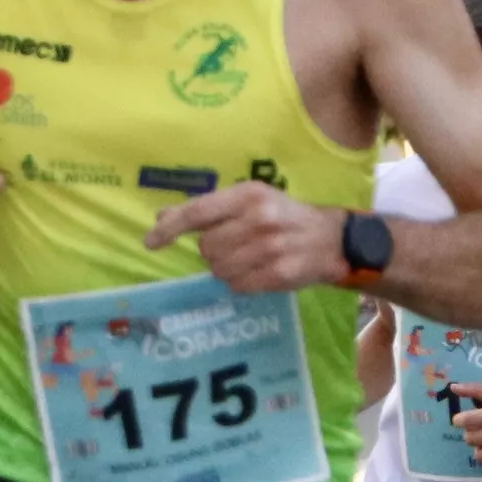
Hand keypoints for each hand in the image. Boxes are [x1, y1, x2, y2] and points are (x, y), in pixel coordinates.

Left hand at [143, 180, 336, 295]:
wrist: (332, 239)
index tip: (150, 242)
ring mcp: (270, 249)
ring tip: (248, 259)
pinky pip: (237, 286)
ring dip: (226, 269)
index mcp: (248, 195)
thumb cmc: (283, 216)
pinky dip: (240, 283)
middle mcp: (258, 219)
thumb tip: (162, 218)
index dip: (170, 229)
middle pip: (206, 247)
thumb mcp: (248, 202)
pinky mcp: (278, 275)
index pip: (197, 213)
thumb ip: (207, 209)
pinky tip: (257, 272)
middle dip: (213, 250)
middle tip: (235, 245)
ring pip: (219, 270)